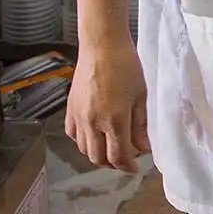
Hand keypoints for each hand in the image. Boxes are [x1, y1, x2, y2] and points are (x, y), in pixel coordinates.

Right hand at [65, 39, 150, 171]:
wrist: (101, 45)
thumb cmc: (127, 66)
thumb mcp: (141, 96)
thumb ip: (140, 125)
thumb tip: (143, 147)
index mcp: (114, 121)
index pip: (119, 156)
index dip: (127, 166)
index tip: (135, 168)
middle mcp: (93, 123)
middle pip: (98, 158)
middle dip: (112, 164)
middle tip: (124, 159)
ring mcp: (78, 117)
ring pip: (84, 150)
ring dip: (97, 154)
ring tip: (110, 148)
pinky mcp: (69, 109)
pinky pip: (72, 135)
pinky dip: (82, 142)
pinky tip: (92, 135)